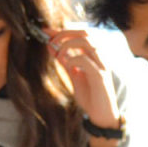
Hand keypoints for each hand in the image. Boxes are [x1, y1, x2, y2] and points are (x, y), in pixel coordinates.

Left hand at [45, 30, 119, 146]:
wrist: (102, 116)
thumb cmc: (90, 96)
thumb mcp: (74, 75)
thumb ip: (64, 61)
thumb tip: (51, 46)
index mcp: (94, 55)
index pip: (80, 34)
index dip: (62, 30)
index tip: (45, 31)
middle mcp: (100, 57)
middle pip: (85, 32)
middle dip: (65, 33)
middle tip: (51, 40)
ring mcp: (102, 66)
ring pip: (87, 42)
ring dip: (68, 44)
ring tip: (59, 54)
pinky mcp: (100, 77)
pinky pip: (85, 60)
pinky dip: (73, 60)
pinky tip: (68, 66)